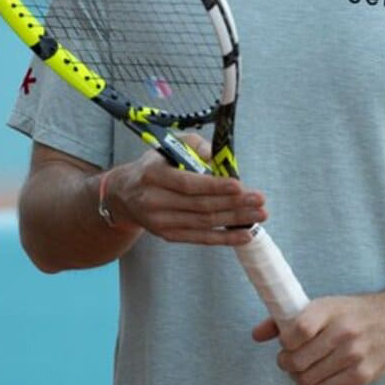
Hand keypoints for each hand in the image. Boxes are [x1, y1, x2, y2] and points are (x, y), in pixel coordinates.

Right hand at [107, 133, 265, 245]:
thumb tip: (220, 160)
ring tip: (259, 214)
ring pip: (204, 223)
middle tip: (260, 200)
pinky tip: (244, 234)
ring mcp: (160, 222)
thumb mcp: (170, 146)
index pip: (187, 184)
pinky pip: (200, 238)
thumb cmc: (155, 165)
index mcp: (153, 175)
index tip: (240, 185)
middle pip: (200, 206)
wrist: (124, 195)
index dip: (215, 186)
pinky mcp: (168, 236)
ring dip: (235, 220)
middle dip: (234, 204)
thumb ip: (196, 146)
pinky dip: (224, 237)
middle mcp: (153, 201)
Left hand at [252, 293, 384, 384]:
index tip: (286, 342)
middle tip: (287, 361)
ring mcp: (355, 355)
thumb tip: (256, 334)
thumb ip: (288, 319)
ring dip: (297, 378)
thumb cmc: (353, 313)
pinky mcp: (363, 375)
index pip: (296, 331)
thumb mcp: (324, 305)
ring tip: (299, 372)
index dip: (284, 341)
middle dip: (286, 363)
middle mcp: (344, 332)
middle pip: (298, 359)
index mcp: (331, 310)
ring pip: (308, 378)